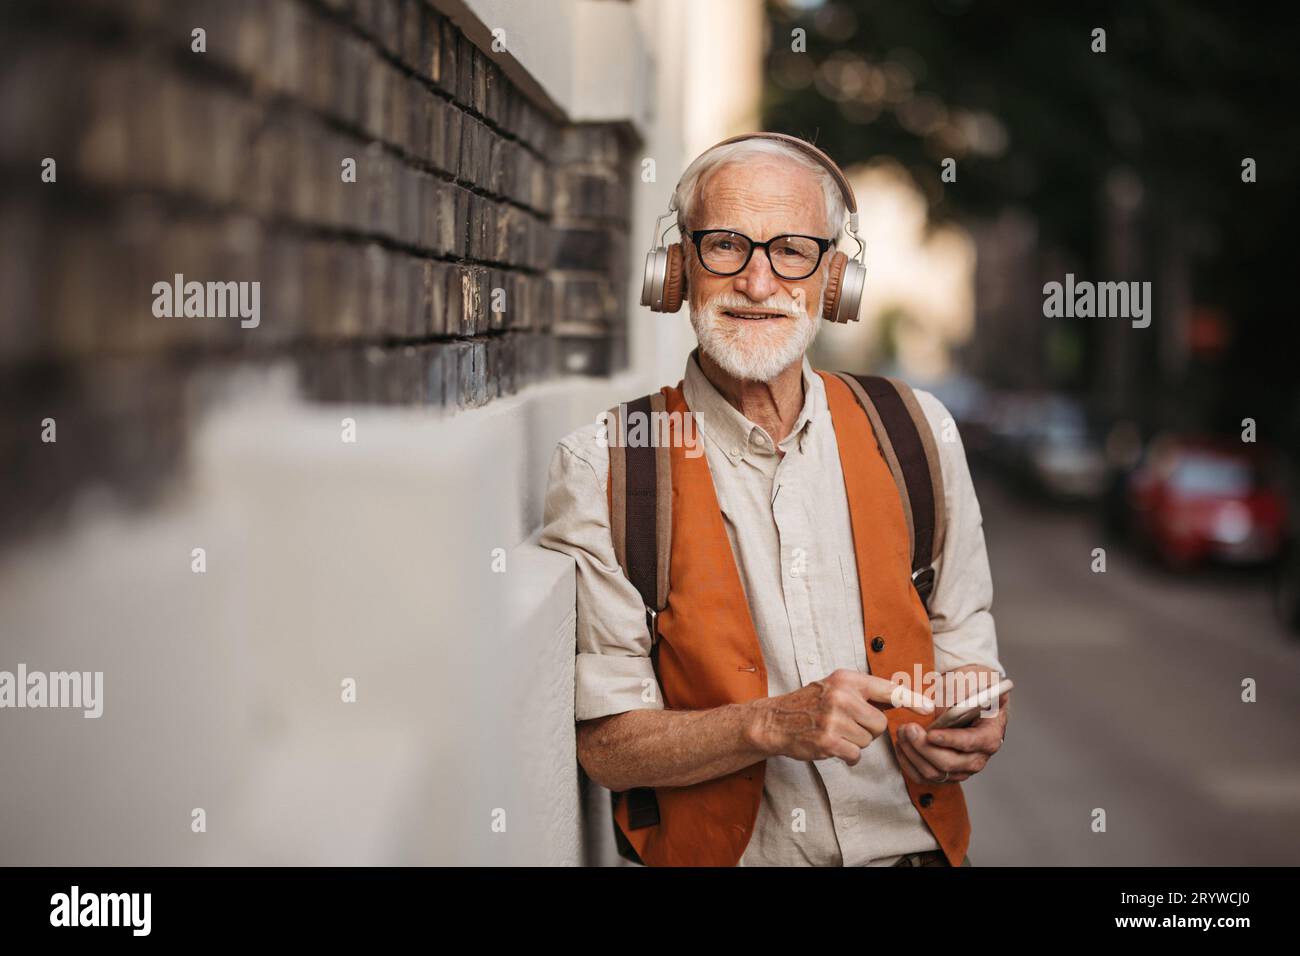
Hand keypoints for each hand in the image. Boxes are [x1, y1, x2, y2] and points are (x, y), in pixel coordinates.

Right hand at [749, 670, 932, 766]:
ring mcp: (834, 719)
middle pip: (880, 723)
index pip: (887, 689)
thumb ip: (867, 693)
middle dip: (867, 729)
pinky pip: (855, 754)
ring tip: (835, 733)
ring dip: (855, 742)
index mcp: (847, 679)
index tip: (928, 708)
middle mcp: (842, 696)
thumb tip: (902, 698)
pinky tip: (831, 746)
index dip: (911, 699)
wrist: (775, 721)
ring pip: (868, 740)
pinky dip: (847, 755)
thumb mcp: (837, 687)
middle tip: (846, 724)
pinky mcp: (829, 741)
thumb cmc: (810, 704)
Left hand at [895, 666, 1008, 785]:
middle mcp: (978, 757)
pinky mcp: (944, 773)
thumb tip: (941, 711)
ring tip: (902, 732)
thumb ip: (959, 694)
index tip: (931, 733)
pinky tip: (901, 745)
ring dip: (913, 754)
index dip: (950, 740)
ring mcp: (961, 768)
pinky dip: (909, 763)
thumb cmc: (971, 688)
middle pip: (950, 764)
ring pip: (934, 773)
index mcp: (990, 735)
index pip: (971, 743)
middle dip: (925, 747)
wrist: (968, 696)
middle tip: (909, 729)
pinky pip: (924, 777)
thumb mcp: (971, 681)